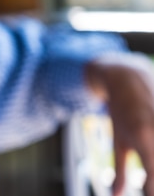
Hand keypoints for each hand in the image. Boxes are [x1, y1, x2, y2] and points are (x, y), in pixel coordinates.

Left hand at [86, 54, 153, 195]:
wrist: (129, 79)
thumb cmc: (122, 114)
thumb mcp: (118, 142)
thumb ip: (119, 171)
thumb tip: (114, 195)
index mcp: (143, 140)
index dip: (151, 192)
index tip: (148, 195)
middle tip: (147, 184)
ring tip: (145, 159)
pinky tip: (150, 150)